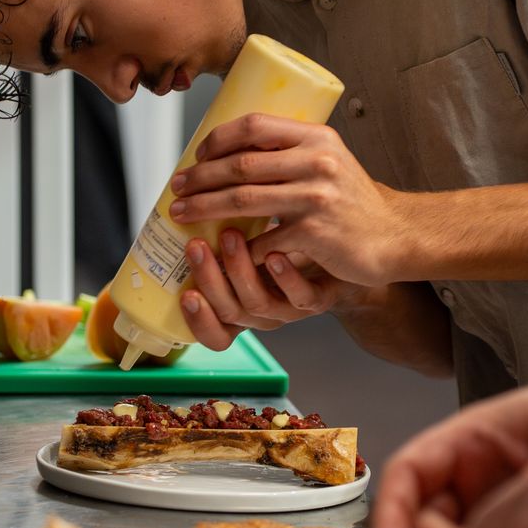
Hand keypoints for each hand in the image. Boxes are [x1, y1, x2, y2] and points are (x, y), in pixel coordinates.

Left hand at [169, 113, 405, 287]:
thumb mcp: (329, 160)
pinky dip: (239, 248)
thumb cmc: (353, 200)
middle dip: (200, 177)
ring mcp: (317, 197)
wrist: (395, 236)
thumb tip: (232, 152)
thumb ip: (291, 152)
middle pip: (241, 164)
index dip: (218, 138)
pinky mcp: (316, 233)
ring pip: (243, 200)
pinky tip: (222, 251)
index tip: (197, 154)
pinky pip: (264, 240)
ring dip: (204, 207)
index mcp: (316, 137)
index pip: (255, 124)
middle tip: (176, 187)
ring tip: (182, 214)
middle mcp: (317, 161)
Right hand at [179, 228, 354, 350]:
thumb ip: (222, 229)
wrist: (348, 254)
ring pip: (258, 304)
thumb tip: (184, 196)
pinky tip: (276, 254)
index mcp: (243, 304)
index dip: (195, 320)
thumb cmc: (292, 243)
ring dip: (239, 271)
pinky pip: (300, 297)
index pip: (213, 331)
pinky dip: (285, 278)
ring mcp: (291, 306)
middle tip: (195, 246)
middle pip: (228, 313)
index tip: (180, 292)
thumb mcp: (252, 242)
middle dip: (208, 281)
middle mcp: (264, 311)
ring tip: (231, 236)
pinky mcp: (320, 296)